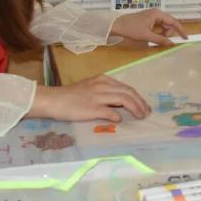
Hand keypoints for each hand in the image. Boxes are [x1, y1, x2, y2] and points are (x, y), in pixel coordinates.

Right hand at [28, 76, 150, 122]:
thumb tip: (119, 103)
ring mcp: (98, 96)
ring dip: (135, 109)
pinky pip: (110, 112)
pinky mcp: (92, 108)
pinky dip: (118, 116)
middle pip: (128, 93)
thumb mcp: (91, 87)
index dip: (137, 97)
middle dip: (140, 103)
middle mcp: (103, 85)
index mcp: (103, 79)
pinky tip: (120, 120)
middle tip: (146, 112)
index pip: (126, 87)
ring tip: (140, 116)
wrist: (53, 100)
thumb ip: (105, 92)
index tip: (144, 105)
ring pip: (124, 100)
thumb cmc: (71, 95)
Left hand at [111, 8, 186, 45]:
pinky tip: (153, 36)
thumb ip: (160, 39)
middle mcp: (157, 13)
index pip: (173, 21)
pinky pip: (158, 26)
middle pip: (169, 23)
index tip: (185, 38)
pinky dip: (158, 32)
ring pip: (164, 25)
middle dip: (169, 33)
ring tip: (155, 38)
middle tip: (163, 41)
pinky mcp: (149, 19)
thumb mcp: (147, 36)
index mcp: (158, 14)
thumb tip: (172, 44)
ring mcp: (152, 16)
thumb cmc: (132, 29)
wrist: (117, 25)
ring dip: (163, 33)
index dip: (180, 30)